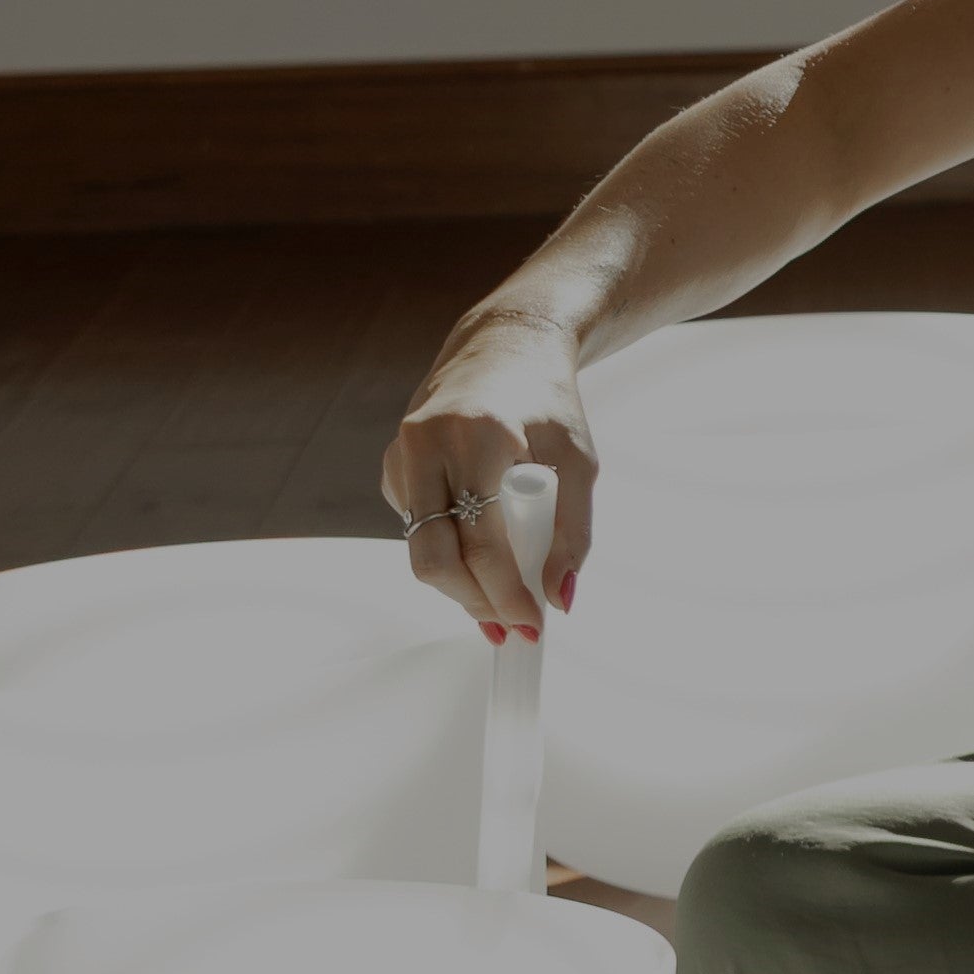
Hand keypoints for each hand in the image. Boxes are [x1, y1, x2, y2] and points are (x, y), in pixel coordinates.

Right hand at [381, 307, 596, 643]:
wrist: (506, 346)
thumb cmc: (548, 402)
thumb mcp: (579, 460)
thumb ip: (574, 531)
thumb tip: (562, 600)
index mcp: (480, 436)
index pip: (481, 539)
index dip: (505, 593)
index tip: (531, 624)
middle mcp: (428, 443)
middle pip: (434, 557)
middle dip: (473, 602)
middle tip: (510, 628)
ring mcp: (402, 453)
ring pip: (420, 550)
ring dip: (461, 585)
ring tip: (504, 598)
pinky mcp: (394, 465)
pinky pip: (419, 528)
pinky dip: (449, 552)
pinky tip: (481, 547)